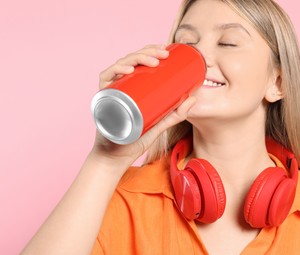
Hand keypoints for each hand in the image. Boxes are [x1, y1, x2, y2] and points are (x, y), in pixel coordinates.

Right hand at [91, 44, 195, 167]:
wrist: (117, 157)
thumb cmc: (136, 138)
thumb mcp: (160, 123)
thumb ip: (176, 113)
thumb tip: (194, 98)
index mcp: (132, 85)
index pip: (140, 61)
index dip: (152, 50)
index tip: (167, 49)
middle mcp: (120, 84)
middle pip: (132, 60)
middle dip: (148, 51)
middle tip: (164, 54)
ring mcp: (111, 90)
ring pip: (121, 65)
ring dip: (137, 58)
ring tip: (153, 61)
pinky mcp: (102, 98)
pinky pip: (105, 79)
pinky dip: (115, 71)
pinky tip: (128, 70)